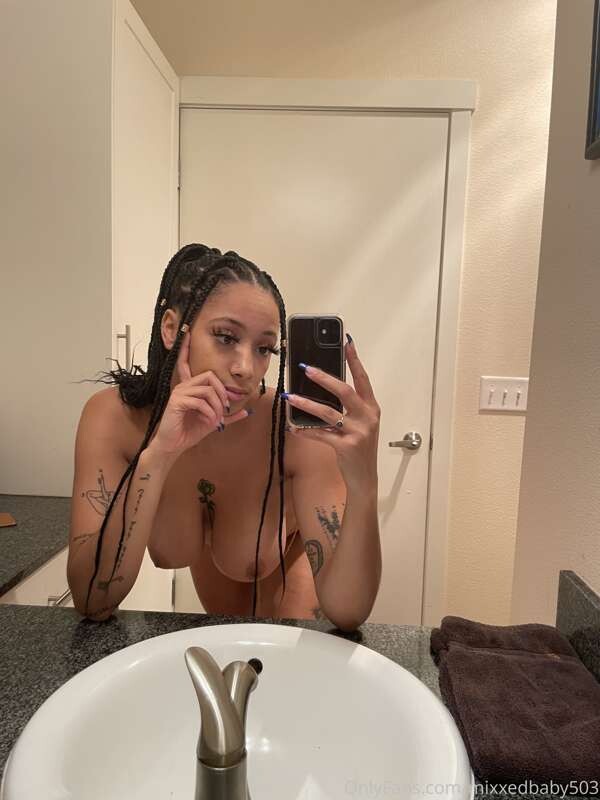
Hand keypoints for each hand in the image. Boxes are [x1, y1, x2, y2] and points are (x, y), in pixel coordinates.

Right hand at [148, 330, 250, 456]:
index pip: (186, 363)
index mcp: (190, 387)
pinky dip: (210, 413)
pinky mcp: (177, 402)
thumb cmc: (190, 431)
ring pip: (208, 390)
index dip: (186, 347)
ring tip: (216, 420)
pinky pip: (201, 401)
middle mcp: (183, 386)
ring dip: (217, 406)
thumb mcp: (213, 421)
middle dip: (222, 393)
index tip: (187, 331)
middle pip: (209, 376)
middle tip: (225, 409)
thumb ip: (228, 415)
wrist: (174, 445)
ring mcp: (179, 392)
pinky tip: (209, 422)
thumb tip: (246, 411)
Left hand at [284, 335, 380, 492]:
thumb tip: (322, 388)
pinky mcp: (346, 447)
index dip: (354, 360)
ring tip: (290, 397)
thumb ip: (347, 408)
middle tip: (305, 367)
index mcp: (372, 408)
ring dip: (306, 403)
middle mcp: (367, 418)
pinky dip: (305, 429)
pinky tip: (293, 426)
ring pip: (328, 412)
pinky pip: (321, 434)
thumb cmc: (359, 448)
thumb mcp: (359, 425)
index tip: (346, 343)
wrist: (364, 477)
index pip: (363, 379)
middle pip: (345, 391)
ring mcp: (358, 432)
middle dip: (324, 378)